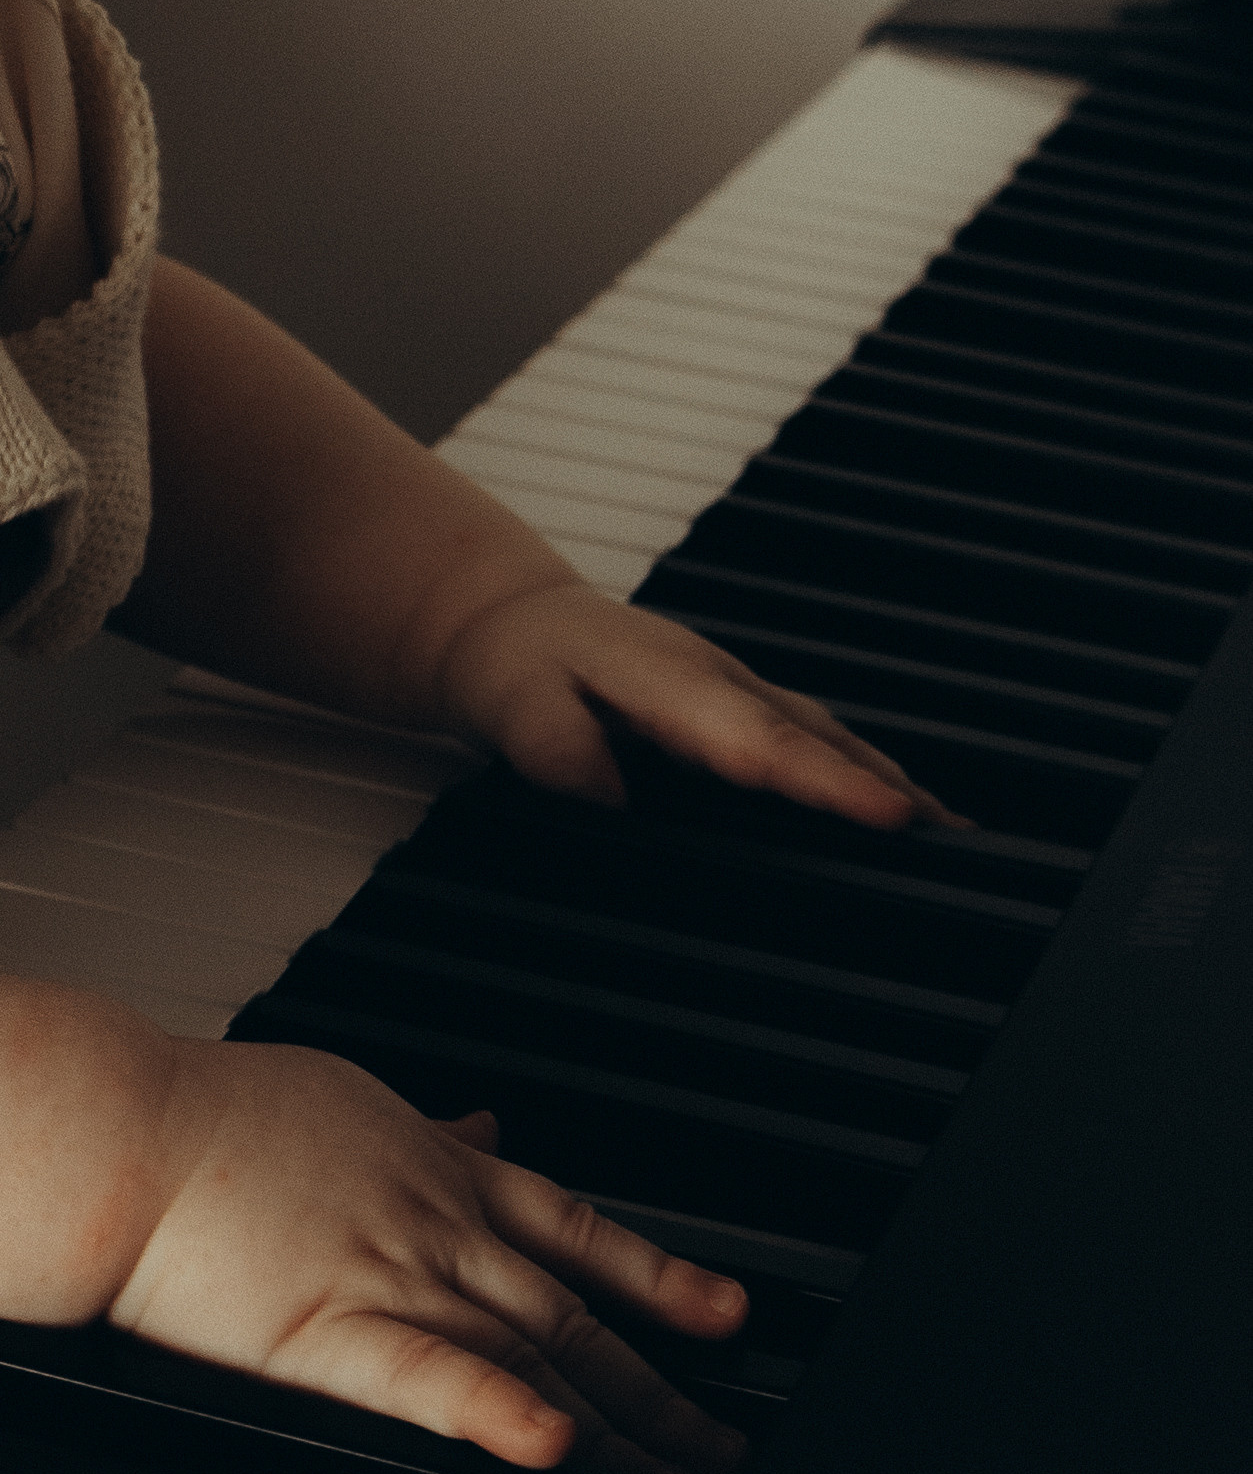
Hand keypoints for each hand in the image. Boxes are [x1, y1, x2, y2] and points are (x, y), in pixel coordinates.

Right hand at [117, 1041, 746, 1473]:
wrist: (125, 1132)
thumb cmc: (213, 1117)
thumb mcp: (343, 1099)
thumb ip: (427, 1127)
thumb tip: (489, 1123)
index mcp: (436, 1166)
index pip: (577, 1230)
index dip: (660, 1278)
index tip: (726, 1319)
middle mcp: (435, 1222)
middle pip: (576, 1314)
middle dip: (662, 1389)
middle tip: (726, 1451)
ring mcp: (390, 1274)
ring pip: (531, 1355)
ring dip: (616, 1428)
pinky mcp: (327, 1330)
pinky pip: (430, 1378)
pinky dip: (498, 1410)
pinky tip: (551, 1447)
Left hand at [436, 578, 960, 827]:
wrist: (512, 621)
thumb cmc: (517, 665)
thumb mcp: (514, 705)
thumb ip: (557, 751)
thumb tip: (610, 800)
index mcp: (672, 684)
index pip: (761, 744)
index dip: (827, 784)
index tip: (890, 817)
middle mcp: (722, 684)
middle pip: (819, 741)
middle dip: (888, 792)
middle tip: (961, 852)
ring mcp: (738, 693)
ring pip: (827, 740)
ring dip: (888, 784)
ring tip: (954, 843)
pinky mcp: (740, 710)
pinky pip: (812, 744)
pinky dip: (863, 776)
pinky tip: (902, 813)